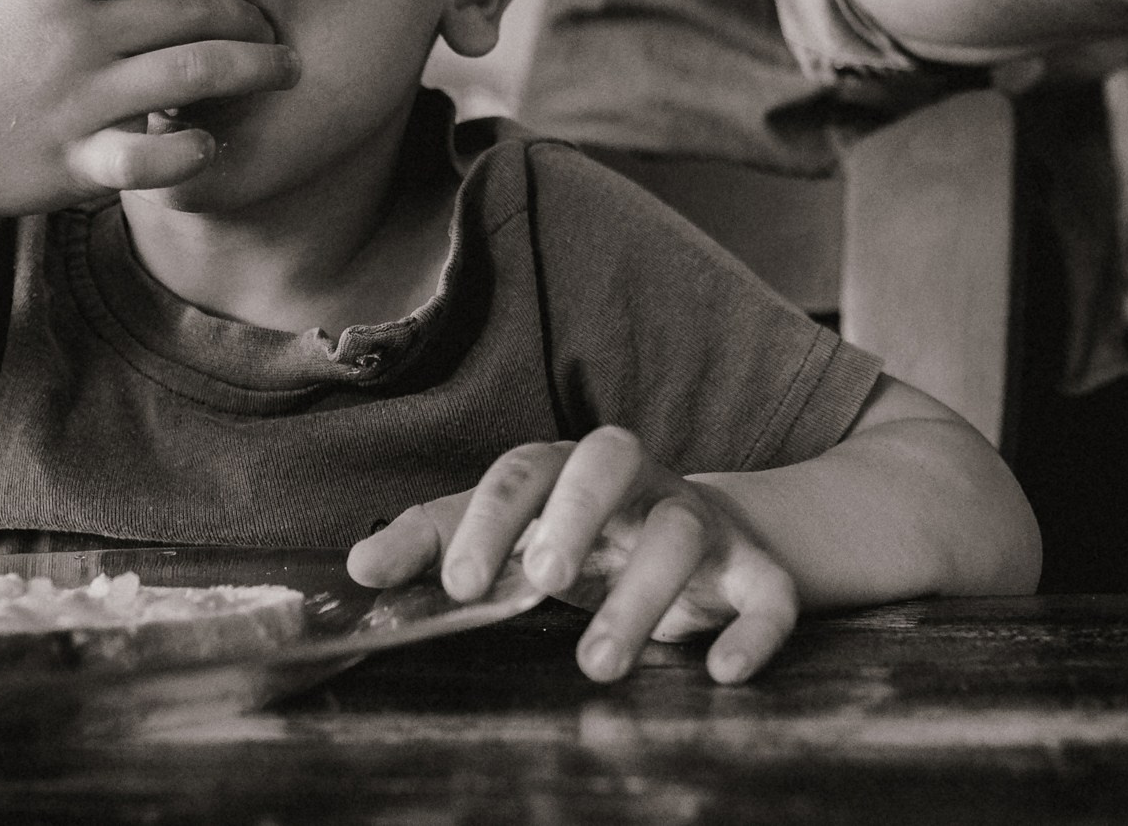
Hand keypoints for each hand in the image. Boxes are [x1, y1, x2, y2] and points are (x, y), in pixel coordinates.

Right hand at [0, 0, 298, 221]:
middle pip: (195, 11)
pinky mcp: (74, 161)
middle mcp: (77, 35)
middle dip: (254, 19)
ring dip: (255, 71)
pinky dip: (193, 150)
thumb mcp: (3, 1)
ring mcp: (77, 98)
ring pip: (195, 73)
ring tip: (284, 72)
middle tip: (279, 32)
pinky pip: (154, 156)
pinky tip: (211, 144)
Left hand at [347, 427, 800, 683]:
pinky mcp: (752, 570)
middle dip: (577, 513)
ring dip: (643, 592)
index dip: (494, 518)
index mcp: (566, 469)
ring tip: (599, 662)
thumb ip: (436, 543)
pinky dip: (756, 627)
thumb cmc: (581, 538)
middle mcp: (635, 482)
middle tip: (542, 582)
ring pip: (682, 529)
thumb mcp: (507, 535)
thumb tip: (359, 567)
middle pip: (613, 456)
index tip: (466, 584)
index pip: (525, 467)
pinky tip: (722, 670)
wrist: (698, 540)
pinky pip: (768, 589)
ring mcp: (698, 521)